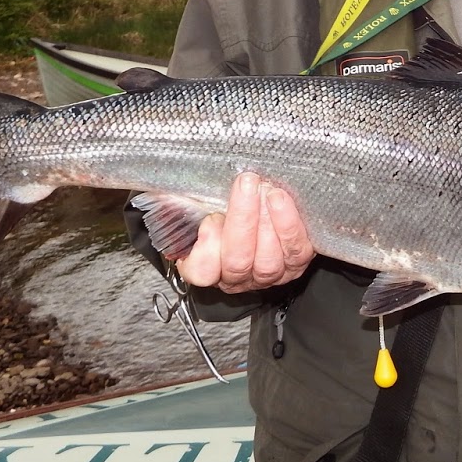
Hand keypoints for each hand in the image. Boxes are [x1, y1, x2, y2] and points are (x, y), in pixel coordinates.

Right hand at [177, 171, 316, 292]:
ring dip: (267, 220)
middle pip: (238, 261)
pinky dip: (289, 224)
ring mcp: (268, 274)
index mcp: (206, 267)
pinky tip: (280, 199)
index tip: (211, 218)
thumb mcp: (193, 205)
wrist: (259, 207)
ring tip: (265, 189)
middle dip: (243, 219)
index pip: (202, 272)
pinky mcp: (295, 263)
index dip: (207, 246)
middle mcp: (237, 277)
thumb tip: (165, 194)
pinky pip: (296, 251)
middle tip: (246, 183)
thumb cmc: (221, 206)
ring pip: (268, 260)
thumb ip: (179, 203)